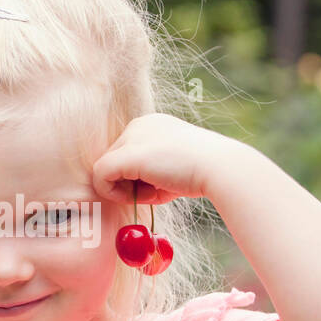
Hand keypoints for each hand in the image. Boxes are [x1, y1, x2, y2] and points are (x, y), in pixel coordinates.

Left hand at [90, 114, 238, 207]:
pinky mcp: (127, 155)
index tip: (159, 187)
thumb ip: (150, 172)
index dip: (138, 177)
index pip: (129, 155)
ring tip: (155, 192)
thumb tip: (129, 190)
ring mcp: (132, 137)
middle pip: (116, 161)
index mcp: (152, 125)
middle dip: (130, 183)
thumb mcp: (173, 166)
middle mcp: (139, 125)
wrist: (219, 168)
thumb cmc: (202, 172)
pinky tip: (143, 195)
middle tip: (156, 192)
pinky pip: (101, 177)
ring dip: (125, 189)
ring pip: (106, 169)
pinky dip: (114, 193)